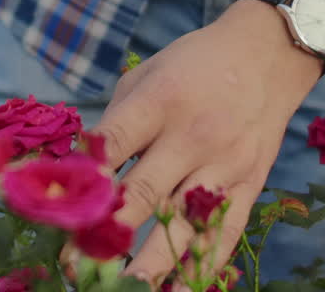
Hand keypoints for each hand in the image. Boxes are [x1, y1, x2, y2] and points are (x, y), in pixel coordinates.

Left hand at [90, 0, 321, 287]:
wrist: (267, 55)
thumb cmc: (194, 65)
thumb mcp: (146, 76)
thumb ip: (115, 123)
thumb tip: (81, 172)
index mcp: (159, 101)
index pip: (113, 145)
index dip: (83, 181)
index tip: (57, 212)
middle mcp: (192, 135)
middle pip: (143, 193)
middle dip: (105, 233)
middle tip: (74, 264)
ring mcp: (225, 163)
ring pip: (184, 224)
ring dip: (149, 263)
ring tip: (123, 288)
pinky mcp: (250, 185)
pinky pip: (224, 235)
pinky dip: (200, 268)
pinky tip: (176, 291)